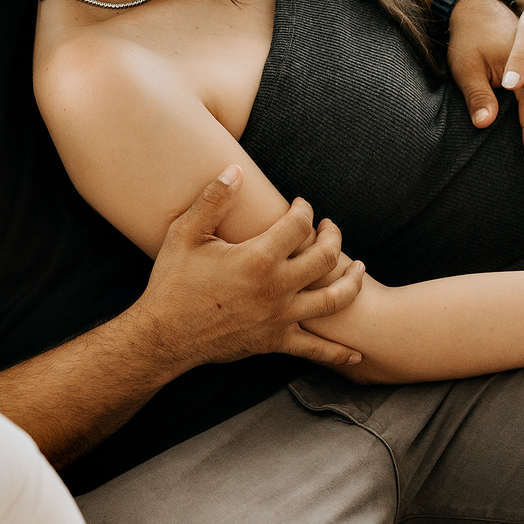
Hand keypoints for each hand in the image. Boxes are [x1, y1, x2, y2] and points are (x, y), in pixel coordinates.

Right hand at [141, 167, 366, 371]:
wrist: (164, 335)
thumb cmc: (172, 282)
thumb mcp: (185, 234)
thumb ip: (213, 199)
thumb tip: (235, 169)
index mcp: (257, 258)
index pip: (299, 224)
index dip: (305, 209)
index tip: (301, 204)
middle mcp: (276, 288)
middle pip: (326, 257)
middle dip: (333, 236)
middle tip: (329, 227)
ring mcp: (279, 318)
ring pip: (334, 300)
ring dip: (352, 281)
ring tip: (359, 268)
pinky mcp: (275, 342)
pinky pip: (316, 349)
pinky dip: (339, 353)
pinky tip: (357, 354)